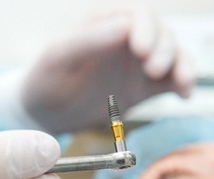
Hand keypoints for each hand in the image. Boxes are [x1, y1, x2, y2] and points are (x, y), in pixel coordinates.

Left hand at [21, 7, 195, 133]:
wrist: (44, 114)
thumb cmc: (45, 80)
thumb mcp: (59, 57)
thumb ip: (88, 40)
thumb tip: (125, 26)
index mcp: (103, 26)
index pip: (137, 17)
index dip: (146, 30)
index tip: (141, 51)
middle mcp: (124, 42)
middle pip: (160, 34)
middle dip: (164, 49)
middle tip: (152, 70)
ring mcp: (134, 65)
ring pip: (171, 55)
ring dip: (181, 65)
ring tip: (179, 83)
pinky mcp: (141, 88)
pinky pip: (170, 81)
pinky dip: (181, 84)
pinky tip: (182, 94)